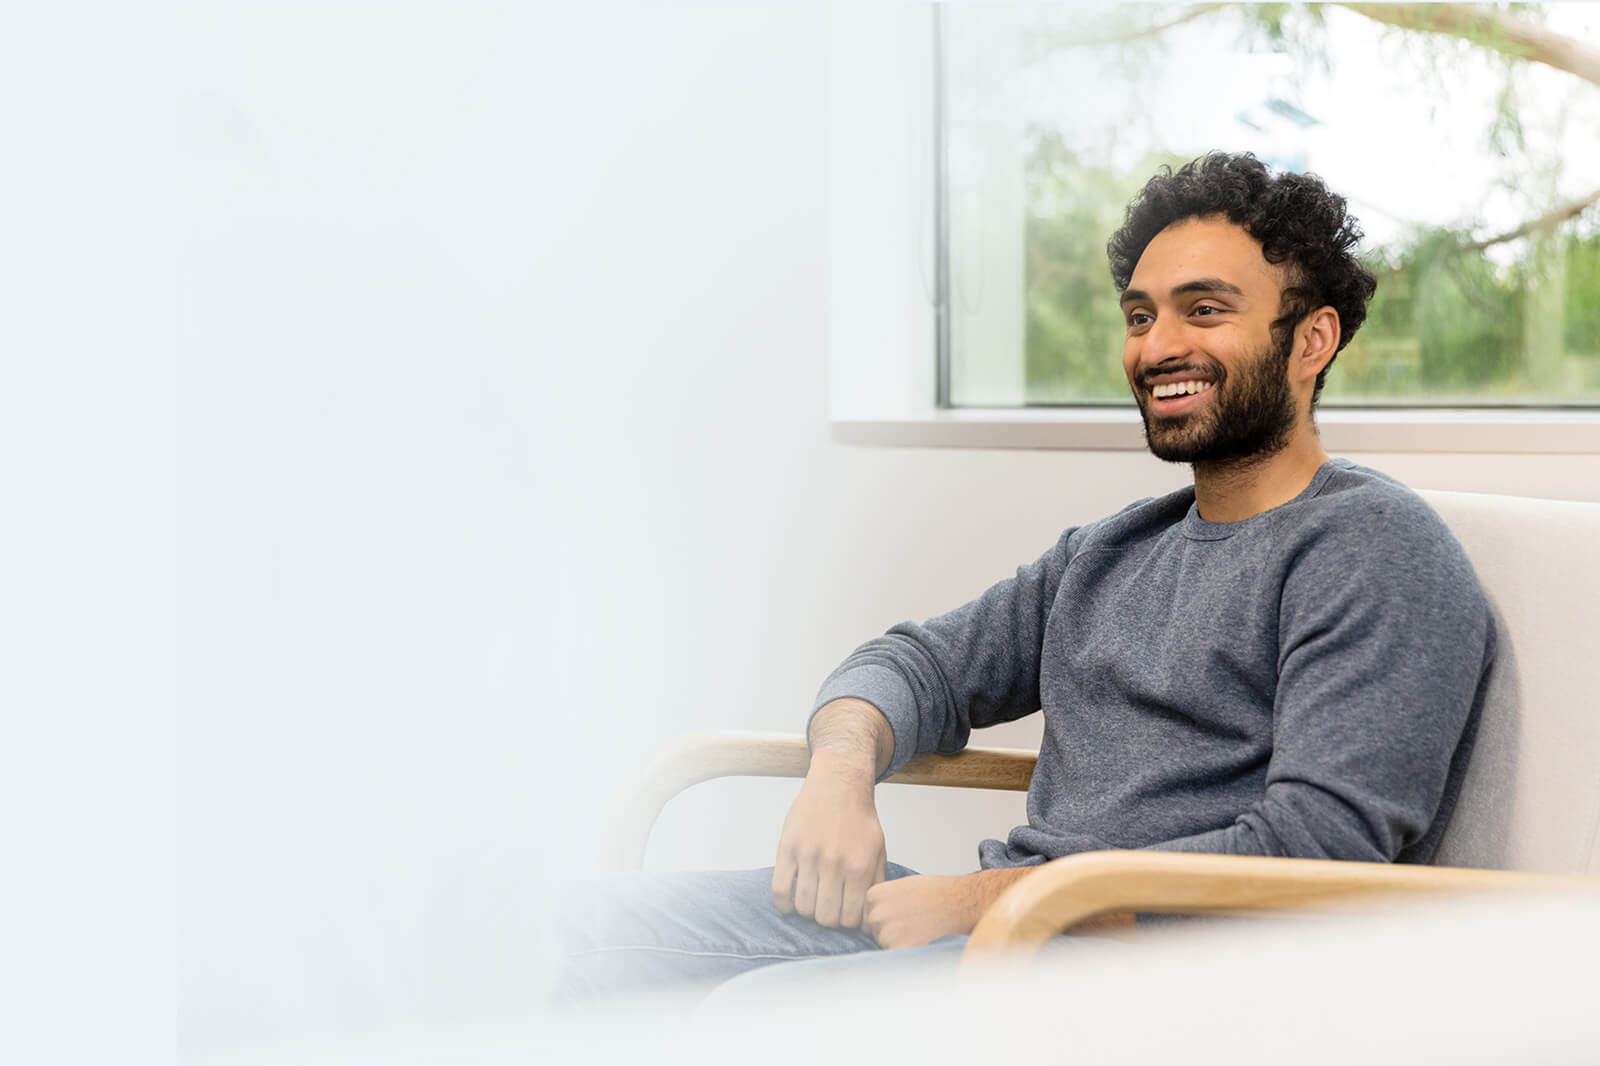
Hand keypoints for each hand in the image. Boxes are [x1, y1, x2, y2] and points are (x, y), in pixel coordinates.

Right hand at [770, 755, 886, 928]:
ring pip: (803, 907)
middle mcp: (834, 864)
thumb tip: (868, 919)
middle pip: (825, 917)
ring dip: (808, 911)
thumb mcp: (878, 851)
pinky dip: (783, 904)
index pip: (850, 919)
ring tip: (812, 901)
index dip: (848, 922)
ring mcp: (808, 856)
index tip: (845, 914)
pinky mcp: (788, 848)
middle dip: (828, 919)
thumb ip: (875, 885)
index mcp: (859, 867)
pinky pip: (779, 889)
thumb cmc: (860, 820)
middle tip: (829, 908)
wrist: (839, 784)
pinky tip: (790, 902)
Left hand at [863, 868, 1051, 949]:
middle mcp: (874, 914)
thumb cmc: (935, 893)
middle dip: (889, 930)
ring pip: (884, 944)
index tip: (901, 914)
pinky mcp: (897, 949)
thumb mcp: (900, 887)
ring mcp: (884, 933)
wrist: (959, 902)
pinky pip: (896, 955)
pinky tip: (922, 938)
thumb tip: (871, 916)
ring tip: (919, 929)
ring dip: (898, 942)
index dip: (885, 917)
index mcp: (872, 896)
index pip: (867, 914)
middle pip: (872, 931)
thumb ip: (882, 901)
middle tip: (912, 922)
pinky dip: (907, 951)